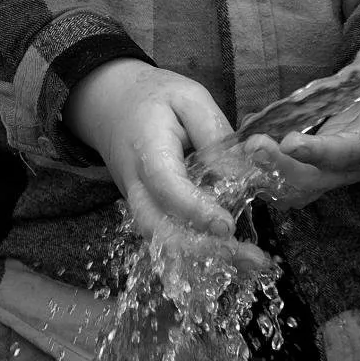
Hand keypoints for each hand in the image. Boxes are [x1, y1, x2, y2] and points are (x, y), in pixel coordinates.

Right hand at [65, 59, 269, 269]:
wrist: (110, 103)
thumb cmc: (153, 97)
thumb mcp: (188, 97)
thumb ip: (213, 132)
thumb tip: (237, 173)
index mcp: (146, 150)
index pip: (166, 187)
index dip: (195, 210)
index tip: (227, 226)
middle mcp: (135, 184)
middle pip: (159, 228)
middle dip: (203, 250)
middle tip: (250, 258)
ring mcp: (137, 200)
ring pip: (161, 240)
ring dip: (203, 257)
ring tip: (249, 263)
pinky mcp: (147, 208)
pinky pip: (166, 236)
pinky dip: (195, 253)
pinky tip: (229, 256)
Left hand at [244, 35, 359, 209]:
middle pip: (338, 166)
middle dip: (308, 159)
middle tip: (275, 145)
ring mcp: (340, 164)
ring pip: (309, 179)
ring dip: (279, 168)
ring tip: (252, 148)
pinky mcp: (318, 162)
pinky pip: (290, 172)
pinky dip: (268, 165)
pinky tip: (243, 143)